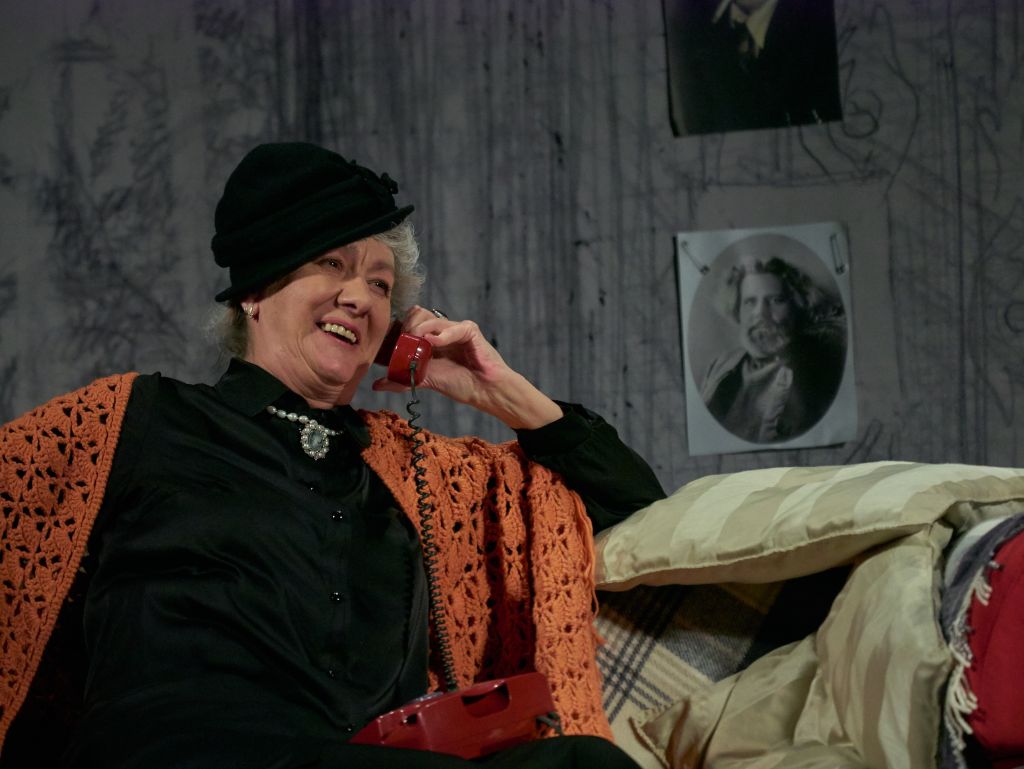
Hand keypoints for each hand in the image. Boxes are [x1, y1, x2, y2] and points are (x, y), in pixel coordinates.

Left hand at [370, 306, 562, 429]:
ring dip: (421, 329)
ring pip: (431, 318)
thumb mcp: (425, 380)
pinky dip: (441, 335)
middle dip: (407, 327)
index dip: (399, 329)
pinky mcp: (469, 330)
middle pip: (417, 315)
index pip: (409, 322)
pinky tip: (433, 343)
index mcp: (431, 338)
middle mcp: (441, 330)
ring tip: (419, 344)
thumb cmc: (460, 384)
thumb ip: (401, 380)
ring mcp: (455, 328)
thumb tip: (376, 385)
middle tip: (404, 343)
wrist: (484, 391)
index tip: (391, 344)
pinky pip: (452, 327)